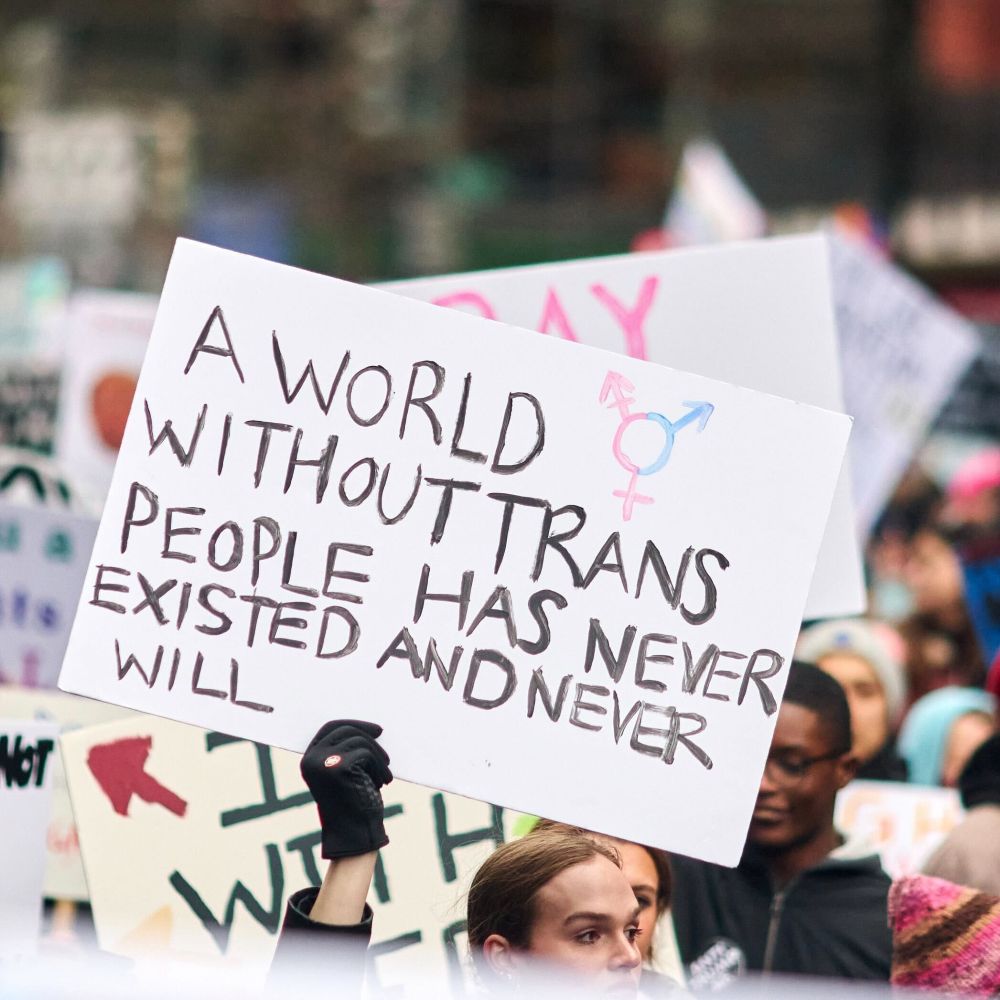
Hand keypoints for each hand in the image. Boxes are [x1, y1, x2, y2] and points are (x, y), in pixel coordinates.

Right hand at [301, 720, 392, 858]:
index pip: (329, 728)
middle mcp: (310, 760)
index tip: (376, 729)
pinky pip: (366, 753)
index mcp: (308, 760)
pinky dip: (379, 766)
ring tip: (384, 773)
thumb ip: (344, 751)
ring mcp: (323, 763)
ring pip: (359, 740)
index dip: (353, 724)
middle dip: (369, 735)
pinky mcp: (339, 767)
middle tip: (385, 744)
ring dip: (377, 755)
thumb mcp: (343, 774)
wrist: (353, 835)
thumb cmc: (352, 804)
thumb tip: (368, 727)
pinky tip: (382, 782)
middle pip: (345, 729)